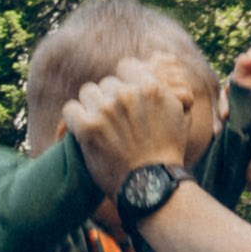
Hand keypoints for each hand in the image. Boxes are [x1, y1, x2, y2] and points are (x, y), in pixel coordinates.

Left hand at [62, 54, 195, 198]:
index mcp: (150, 87)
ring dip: (92, 108)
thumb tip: (161, 65)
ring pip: (88, 93)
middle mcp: (127, 95)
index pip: (125, 66)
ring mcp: (106, 110)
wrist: (151, 186)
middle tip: (116, 122)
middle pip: (106, 83)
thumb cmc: (167, 153)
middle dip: (110, 99)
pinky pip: (70, 109)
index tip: (125, 98)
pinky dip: (75, 120)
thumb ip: (169, 90)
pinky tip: (84, 133)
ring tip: (102, 128)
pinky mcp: (88, 128)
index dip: (125, 81)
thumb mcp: (180, 115)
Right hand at [231, 44, 250, 192]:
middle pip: (246, 72)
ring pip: (230, 90)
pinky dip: (221, 116)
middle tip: (239, 75)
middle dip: (240, 74)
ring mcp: (249, 110)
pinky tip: (223, 125)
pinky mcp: (236, 124)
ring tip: (228, 115)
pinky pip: (223, 110)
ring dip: (227, 98)